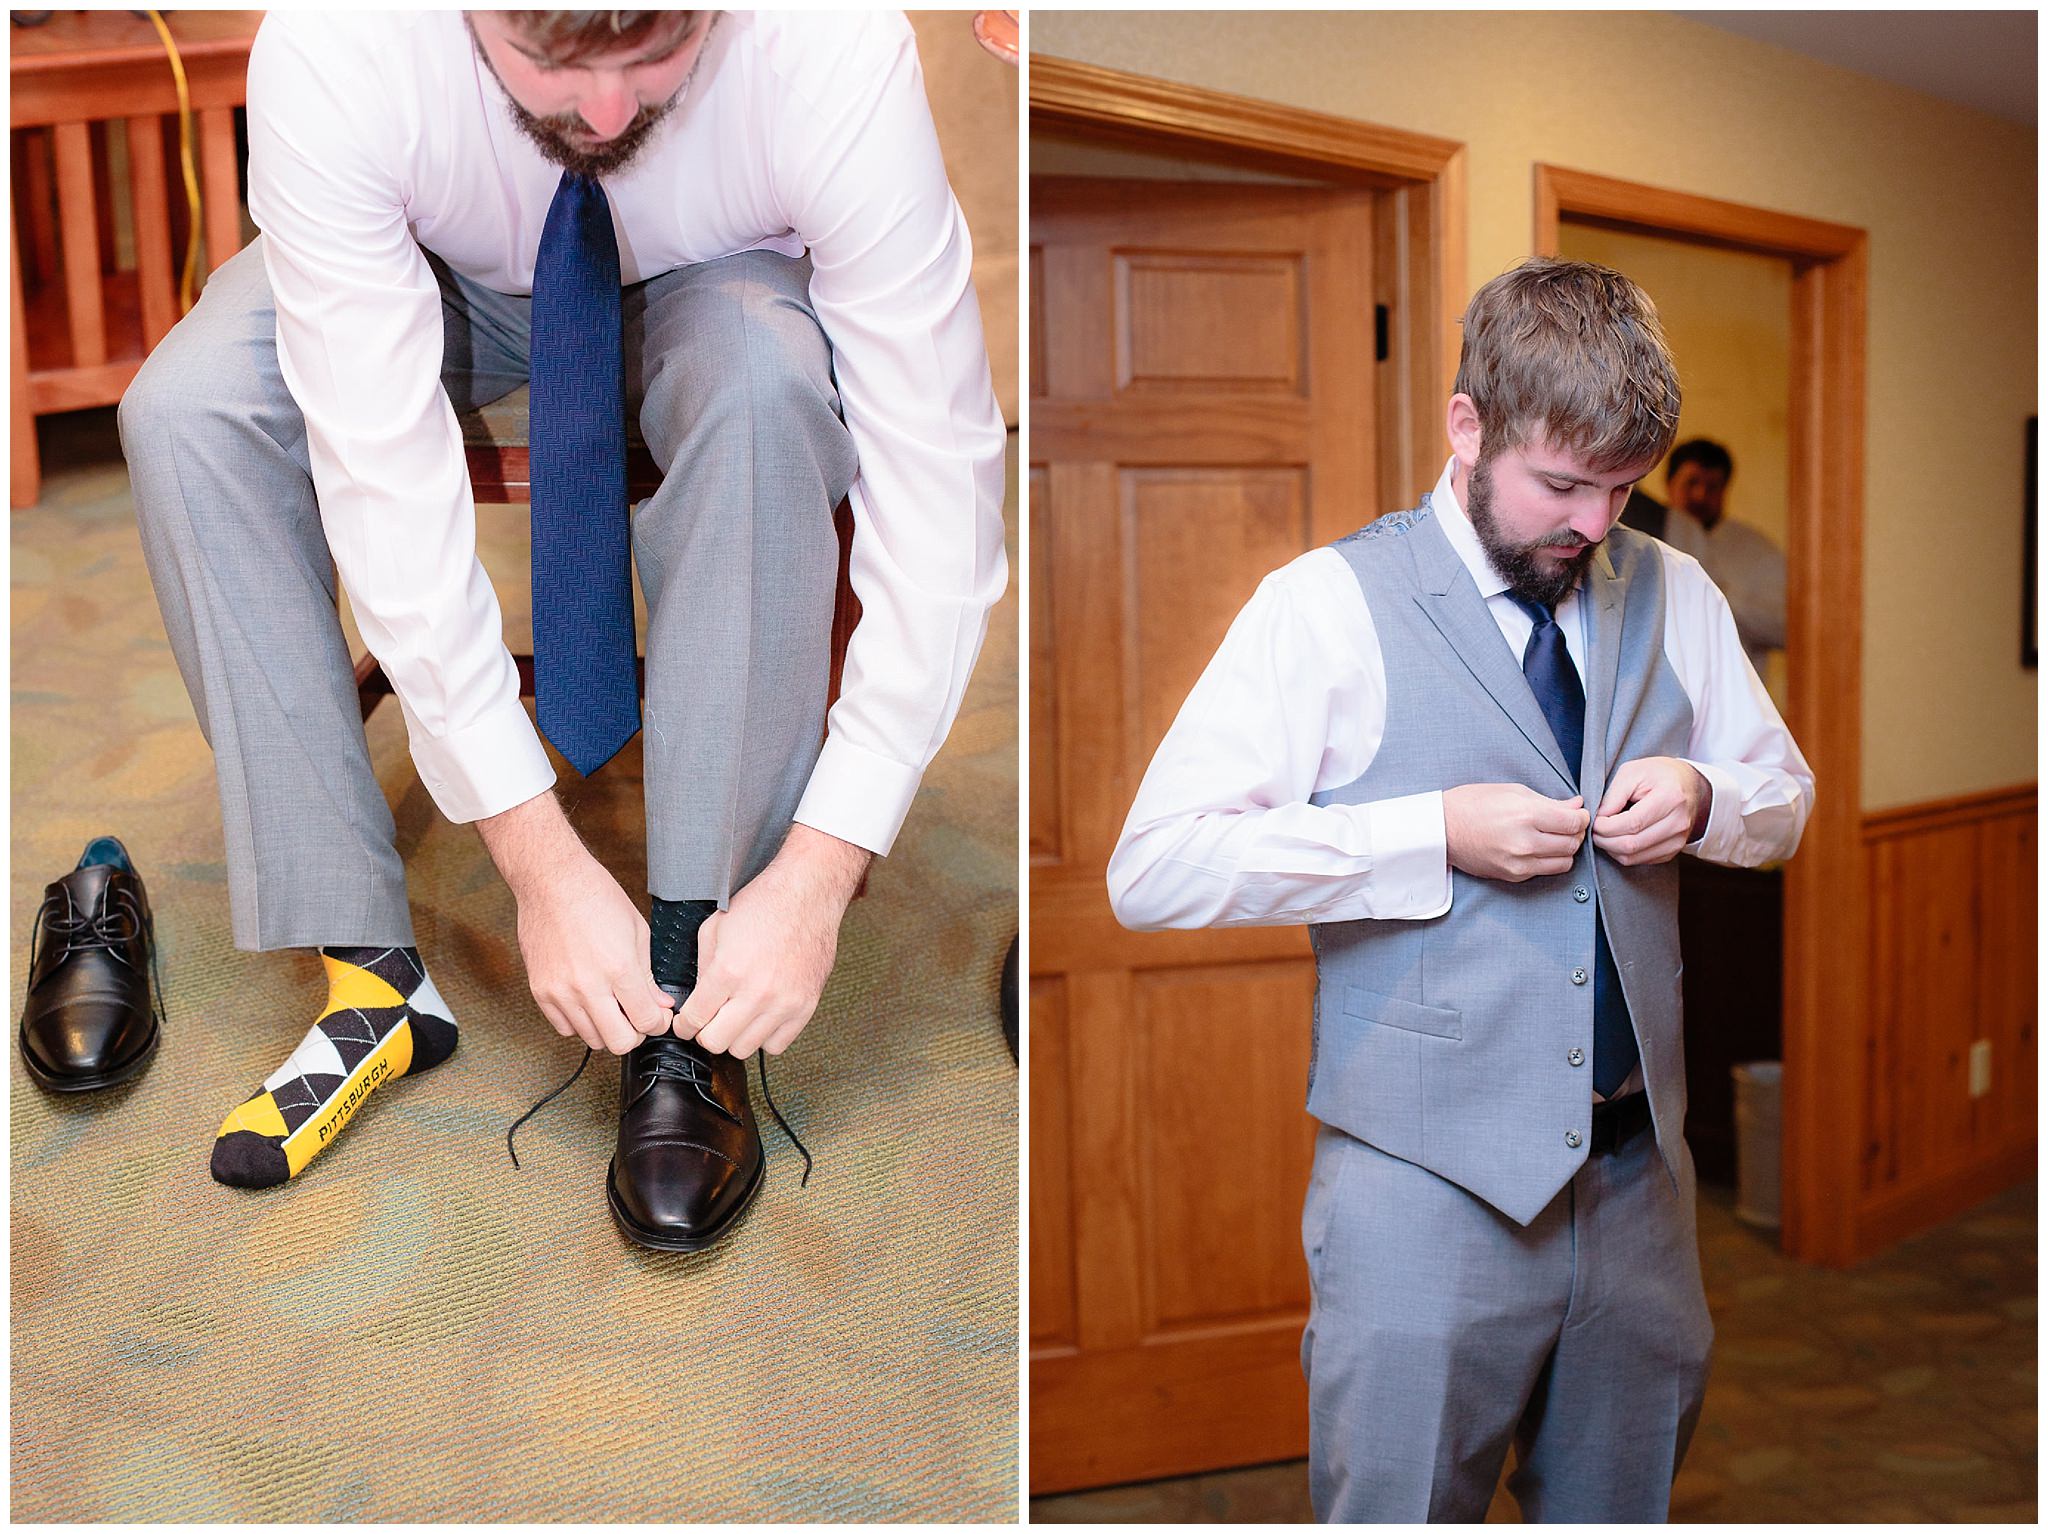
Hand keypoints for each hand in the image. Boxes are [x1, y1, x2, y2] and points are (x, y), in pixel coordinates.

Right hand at [476, 791, 674, 1053]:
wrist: (551, 881)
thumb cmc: (597, 897)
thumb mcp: (637, 931)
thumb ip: (649, 976)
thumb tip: (661, 1006)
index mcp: (619, 968)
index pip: (647, 1023)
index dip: (658, 1023)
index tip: (658, 1016)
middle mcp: (588, 986)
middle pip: (619, 1043)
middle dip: (635, 1033)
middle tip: (636, 1016)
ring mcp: (560, 992)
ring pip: (591, 1039)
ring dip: (607, 1028)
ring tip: (611, 1004)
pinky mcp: (540, 992)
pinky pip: (565, 1028)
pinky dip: (580, 1022)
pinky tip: (588, 1001)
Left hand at [675, 824, 871, 1058]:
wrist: (807, 894)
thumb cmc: (762, 905)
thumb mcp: (715, 929)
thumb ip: (702, 969)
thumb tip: (696, 1001)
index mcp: (728, 971)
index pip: (694, 1020)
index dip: (684, 1024)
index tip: (686, 1023)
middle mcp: (757, 992)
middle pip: (716, 1043)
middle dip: (705, 1032)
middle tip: (709, 1019)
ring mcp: (784, 1002)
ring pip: (745, 1048)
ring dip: (735, 1035)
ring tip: (737, 1015)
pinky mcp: (805, 1006)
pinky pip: (777, 1045)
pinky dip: (765, 1036)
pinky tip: (761, 1016)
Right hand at [1443, 783, 1588, 882]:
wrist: (1441, 828)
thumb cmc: (1473, 803)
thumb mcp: (1513, 791)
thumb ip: (1549, 801)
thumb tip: (1577, 806)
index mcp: (1527, 815)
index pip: (1574, 822)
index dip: (1581, 817)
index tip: (1577, 813)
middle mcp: (1526, 842)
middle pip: (1572, 843)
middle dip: (1574, 832)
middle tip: (1566, 824)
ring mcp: (1519, 863)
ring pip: (1564, 862)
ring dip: (1564, 849)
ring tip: (1553, 837)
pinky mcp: (1513, 876)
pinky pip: (1545, 871)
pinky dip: (1547, 860)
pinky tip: (1536, 848)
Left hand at [1592, 757, 1710, 865]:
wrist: (1687, 783)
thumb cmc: (1657, 774)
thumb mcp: (1632, 772)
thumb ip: (1613, 795)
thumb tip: (1598, 818)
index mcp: (1670, 798)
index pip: (1632, 823)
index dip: (1606, 826)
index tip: (1594, 820)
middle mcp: (1678, 822)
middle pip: (1631, 844)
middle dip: (1604, 840)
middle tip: (1594, 829)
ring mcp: (1678, 839)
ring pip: (1633, 857)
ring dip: (1611, 849)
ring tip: (1603, 834)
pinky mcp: (1674, 850)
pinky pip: (1640, 860)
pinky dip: (1623, 853)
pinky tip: (1618, 839)